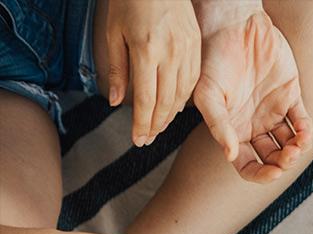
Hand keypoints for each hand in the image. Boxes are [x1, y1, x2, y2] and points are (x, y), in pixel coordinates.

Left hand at [106, 0, 200, 145]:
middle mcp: (171, 54)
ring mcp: (187, 52)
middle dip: (155, 126)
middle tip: (146, 139)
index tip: (137, 139)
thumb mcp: (113, 32)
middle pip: (166, 103)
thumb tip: (116, 102)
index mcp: (147, 50)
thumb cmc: (130, 0)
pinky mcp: (197, 48)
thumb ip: (118, 69)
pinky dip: (182, 100)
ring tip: (157, 126)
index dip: (142, 124)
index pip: (147, 100)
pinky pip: (192, 83)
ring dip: (169, 116)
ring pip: (182, 96)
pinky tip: (173, 107)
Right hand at [193, 1, 312, 182]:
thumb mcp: (208, 93)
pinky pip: (303, 122)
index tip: (272, 173)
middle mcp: (254, 125)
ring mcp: (273, 112)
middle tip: (287, 157)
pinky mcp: (290, 97)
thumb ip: (218, 125)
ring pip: (289, 144)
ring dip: (296, 151)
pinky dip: (307, 133)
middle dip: (282, 164)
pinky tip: (304, 133)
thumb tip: (231, 155)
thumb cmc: (213, 58)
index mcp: (234, 130)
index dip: (261, 175)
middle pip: (272, 159)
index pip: (248, 165)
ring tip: (297, 147)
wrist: (234, 24)